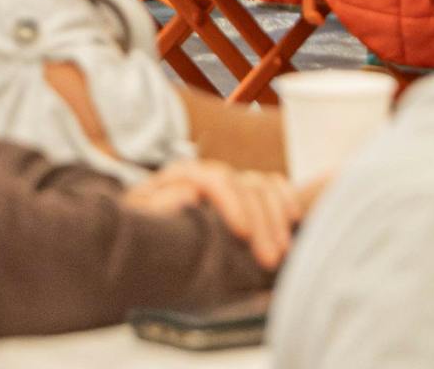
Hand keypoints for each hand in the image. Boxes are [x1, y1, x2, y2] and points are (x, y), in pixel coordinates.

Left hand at [122, 160, 307, 268]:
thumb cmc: (140, 234)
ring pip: (262, 186)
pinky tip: (294, 222)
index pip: (215, 179)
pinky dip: (286, 200)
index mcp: (180, 176)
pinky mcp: (243, 193)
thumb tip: (188, 193)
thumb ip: (158, 207)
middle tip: (270, 260)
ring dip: (277, 219)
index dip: (233, 203)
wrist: (139, 242)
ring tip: (283, 252)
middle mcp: (207, 174)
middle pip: (244, 186)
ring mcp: (228, 182)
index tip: (244, 234)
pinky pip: (273, 185)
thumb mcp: (139, 223)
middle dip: (262, 223)